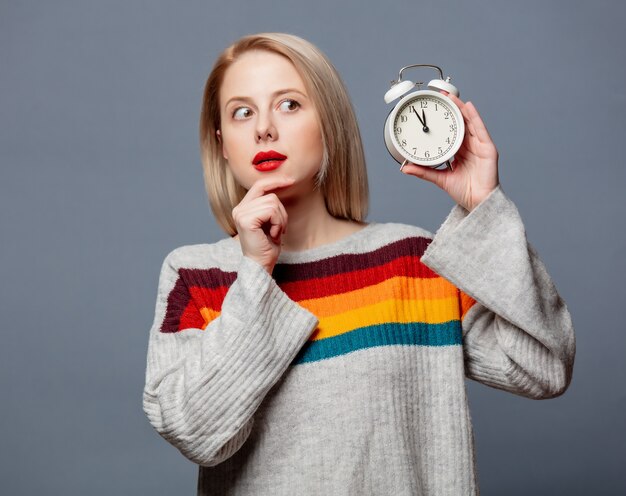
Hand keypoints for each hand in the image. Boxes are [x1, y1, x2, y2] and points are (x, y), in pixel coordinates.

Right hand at [232, 176, 294, 272]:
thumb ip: (269, 205)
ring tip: (276, 232)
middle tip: (280, 228)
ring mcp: (241, 214)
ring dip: (281, 219)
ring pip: (272, 202)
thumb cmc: (267, 246)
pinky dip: (278, 223)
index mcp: (243, 208)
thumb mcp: (270, 221)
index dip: (275, 181)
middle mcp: (239, 209)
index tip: (290, 181)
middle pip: (270, 194)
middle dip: (282, 212)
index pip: (259, 185)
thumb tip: (282, 183)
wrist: (261, 264)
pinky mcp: (246, 220)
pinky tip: (274, 234)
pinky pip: (271, 211)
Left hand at [401, 94, 498, 211]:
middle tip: (441, 95)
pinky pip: (480, 130)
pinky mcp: (488, 149)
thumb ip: (424, 172)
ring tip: (451, 96)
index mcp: (460, 151)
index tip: (434, 107)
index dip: (444, 118)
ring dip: (461, 108)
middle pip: (461, 122)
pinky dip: (475, 117)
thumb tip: (405, 168)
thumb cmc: (464, 191)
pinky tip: (468, 107)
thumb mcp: (439, 178)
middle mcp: (470, 146)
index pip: (452, 130)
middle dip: (452, 108)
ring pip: (470, 122)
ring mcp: (480, 146)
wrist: (478, 202)